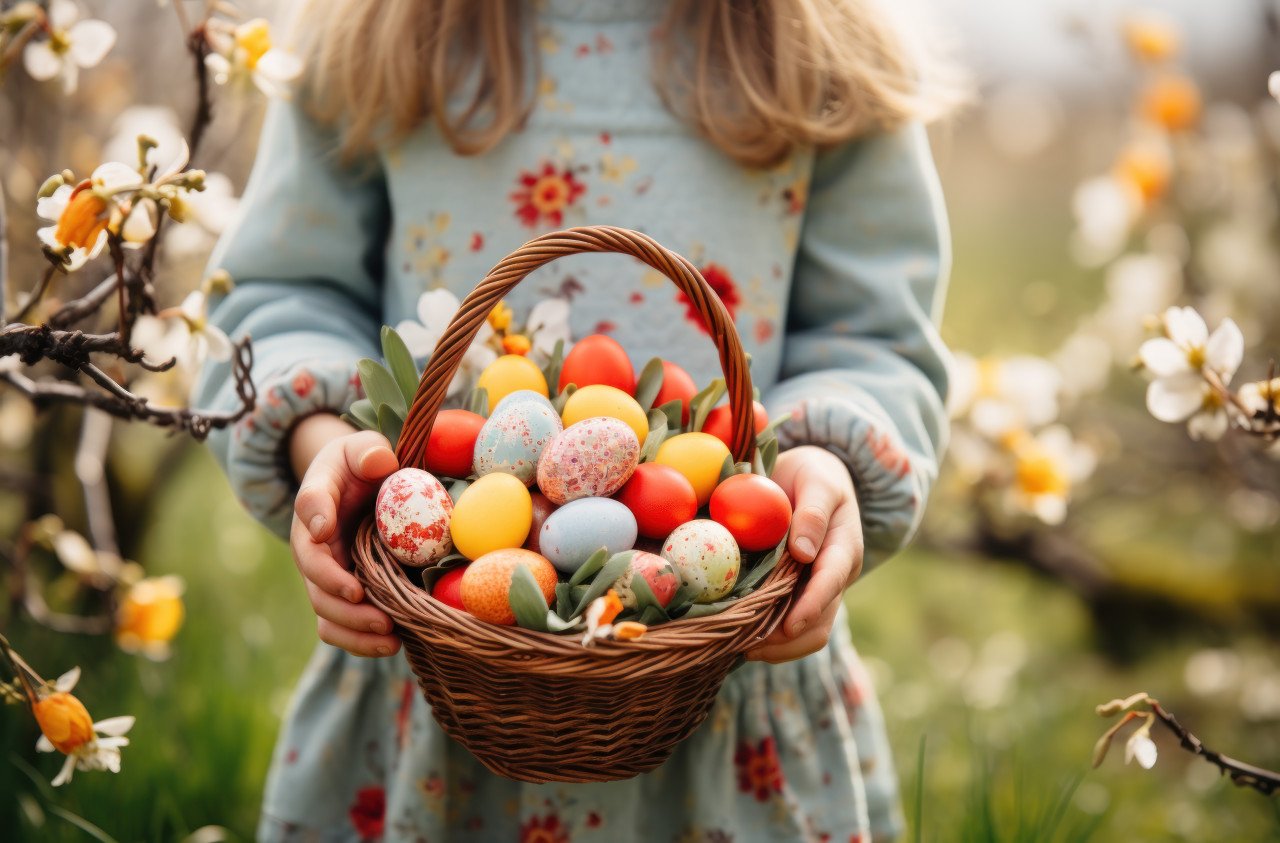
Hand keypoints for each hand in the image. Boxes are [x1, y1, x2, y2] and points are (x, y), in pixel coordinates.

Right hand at [290, 416, 402, 657]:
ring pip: (326, 614)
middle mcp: (313, 547)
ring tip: (390, 639)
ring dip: (354, 631)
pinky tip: (393, 646)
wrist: (356, 485)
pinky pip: (341, 626)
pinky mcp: (343, 593)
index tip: (338, 554)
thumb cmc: (360, 463)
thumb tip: (379, 463)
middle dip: (345, 604)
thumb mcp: (361, 448)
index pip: (309, 513)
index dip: (320, 535)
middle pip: (316, 583)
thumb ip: (368, 450)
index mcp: (314, 506)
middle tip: (379, 615)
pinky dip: (360, 642)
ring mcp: (326, 575)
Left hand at [746, 446, 863, 663]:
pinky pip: (788, 625)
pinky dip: (768, 636)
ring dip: (776, 647)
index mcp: (845, 548)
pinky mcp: (799, 593)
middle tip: (748, 646)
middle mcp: (835, 576)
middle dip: (788, 641)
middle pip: (820, 622)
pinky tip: (740, 636)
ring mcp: (818, 588)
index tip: (789, 625)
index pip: (831, 583)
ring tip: (739, 647)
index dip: (811, 606)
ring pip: (806, 633)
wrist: (812, 479)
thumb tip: (804, 553)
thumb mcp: (818, 480)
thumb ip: (814, 512)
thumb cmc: (814, 475)